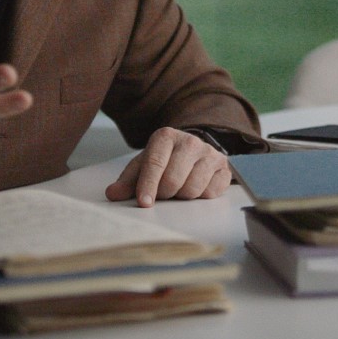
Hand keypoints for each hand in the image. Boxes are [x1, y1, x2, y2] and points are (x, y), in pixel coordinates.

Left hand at [105, 127, 231, 207]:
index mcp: (166, 137)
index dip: (148, 185)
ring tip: (178, 189)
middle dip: (164, 193)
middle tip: (162, 194)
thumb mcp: (143, 166)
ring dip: (181, 197)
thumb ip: (128, 180)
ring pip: (192, 189)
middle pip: (173, 180)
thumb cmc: (164, 161)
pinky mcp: (225, 168)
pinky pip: (211, 193)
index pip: (155, 163)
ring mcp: (210, 154)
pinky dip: (200, 197)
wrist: (193, 152)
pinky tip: (195, 188)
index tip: (144, 202)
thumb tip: (112, 194)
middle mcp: (190, 141)